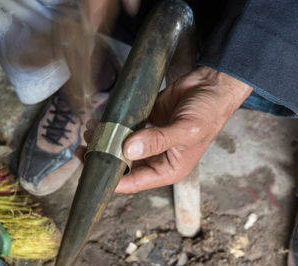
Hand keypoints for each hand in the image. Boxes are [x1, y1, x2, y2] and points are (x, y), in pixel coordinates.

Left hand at [79, 66, 251, 192]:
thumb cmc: (208, 113)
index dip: (112, 179)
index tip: (92, 169)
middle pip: (124, 165)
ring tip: (89, 129)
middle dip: (104, 157)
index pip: (135, 182)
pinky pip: (124, 125)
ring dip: (105, 140)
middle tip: (84, 146)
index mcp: (169, 168)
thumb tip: (128, 150)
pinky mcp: (146, 120)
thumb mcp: (187, 131)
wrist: (213, 84)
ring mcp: (150, 137)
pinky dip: (112, 124)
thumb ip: (158, 141)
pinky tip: (100, 119)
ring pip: (121, 145)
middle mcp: (157, 156)